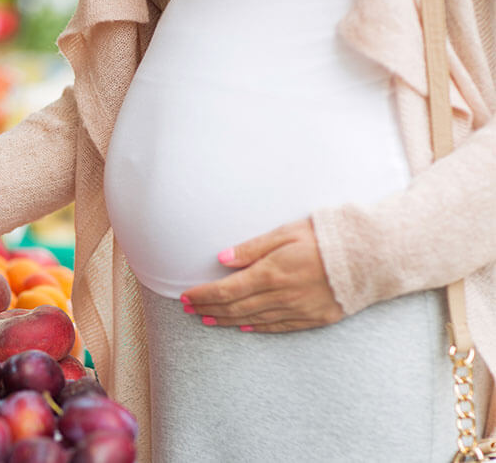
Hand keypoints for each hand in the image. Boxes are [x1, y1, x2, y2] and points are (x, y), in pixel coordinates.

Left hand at [180, 218, 343, 332]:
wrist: (374, 256)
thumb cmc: (329, 236)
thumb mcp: (287, 232)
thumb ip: (252, 248)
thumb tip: (221, 259)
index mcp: (272, 272)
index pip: (226, 290)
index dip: (203, 295)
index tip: (185, 296)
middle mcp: (282, 296)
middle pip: (235, 308)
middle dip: (208, 309)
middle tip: (189, 309)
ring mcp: (299, 310)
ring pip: (253, 320)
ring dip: (227, 320)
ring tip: (208, 319)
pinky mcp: (315, 319)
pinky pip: (279, 327)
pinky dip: (257, 328)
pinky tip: (243, 327)